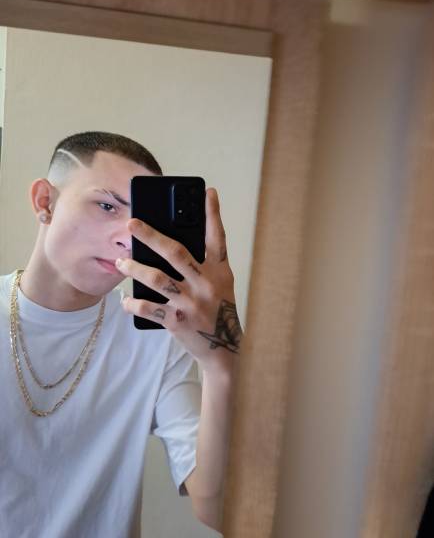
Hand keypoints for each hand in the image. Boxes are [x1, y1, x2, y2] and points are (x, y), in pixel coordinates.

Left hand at [116, 187, 241, 371]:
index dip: (213, 214)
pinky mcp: (178, 322)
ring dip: (135, 268)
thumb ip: (205, 264)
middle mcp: (206, 284)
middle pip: (176, 253)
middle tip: (132, 223)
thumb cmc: (218, 310)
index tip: (207, 192)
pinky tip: (124, 299)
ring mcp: (191, 303)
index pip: (217, 238)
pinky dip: (134, 303)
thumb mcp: (220, 284)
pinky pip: (149, 309)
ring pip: (157, 279)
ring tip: (121, 260)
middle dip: (152, 236)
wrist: (223, 350)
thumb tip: (175, 242)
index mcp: (219, 272)